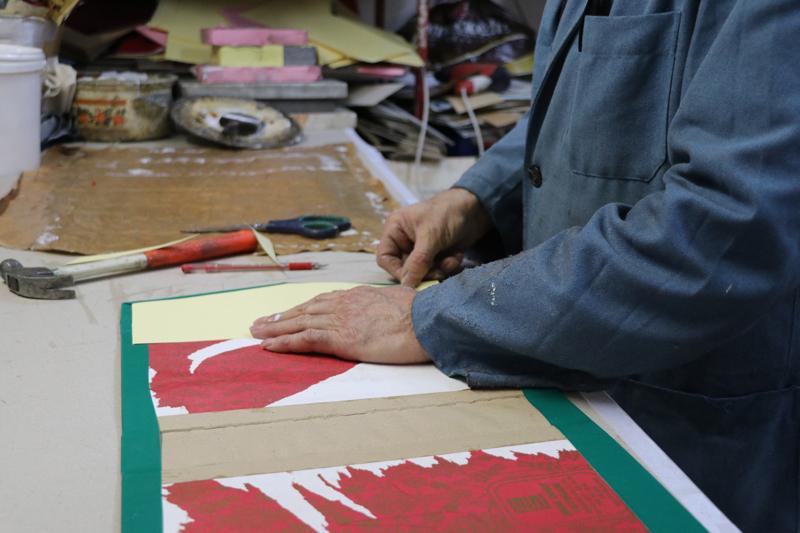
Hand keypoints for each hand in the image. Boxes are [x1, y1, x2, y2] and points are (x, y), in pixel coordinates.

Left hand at [249, 286, 429, 363]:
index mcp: (358, 296)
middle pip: (305, 310)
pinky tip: (268, 345)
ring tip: (256, 332)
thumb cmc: (420, 314)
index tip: (290, 312)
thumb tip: (390, 310)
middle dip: (281, 316)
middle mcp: (343, 304)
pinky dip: (283, 342)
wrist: (424, 321)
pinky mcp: (339, 338)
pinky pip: (304, 340)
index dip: (303, 308)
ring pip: (298, 323)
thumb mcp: (400, 302)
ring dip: (274, 328)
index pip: (323, 302)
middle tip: (261, 321)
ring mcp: (339, 320)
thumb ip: (386, 306)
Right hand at [377, 188, 491, 287]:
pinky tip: (457, 256)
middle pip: (405, 268)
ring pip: (423, 272)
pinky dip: (448, 266)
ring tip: (451, 261)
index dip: (397, 271)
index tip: (413, 279)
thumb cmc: (447, 213)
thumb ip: (417, 262)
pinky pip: (437, 269)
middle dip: (424, 272)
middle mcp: (406, 240)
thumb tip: (406, 286)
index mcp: (396, 230)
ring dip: (439, 270)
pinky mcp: (437, 254)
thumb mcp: (430, 236)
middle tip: (438, 273)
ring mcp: (422, 248)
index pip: (385, 258)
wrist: (476, 208)